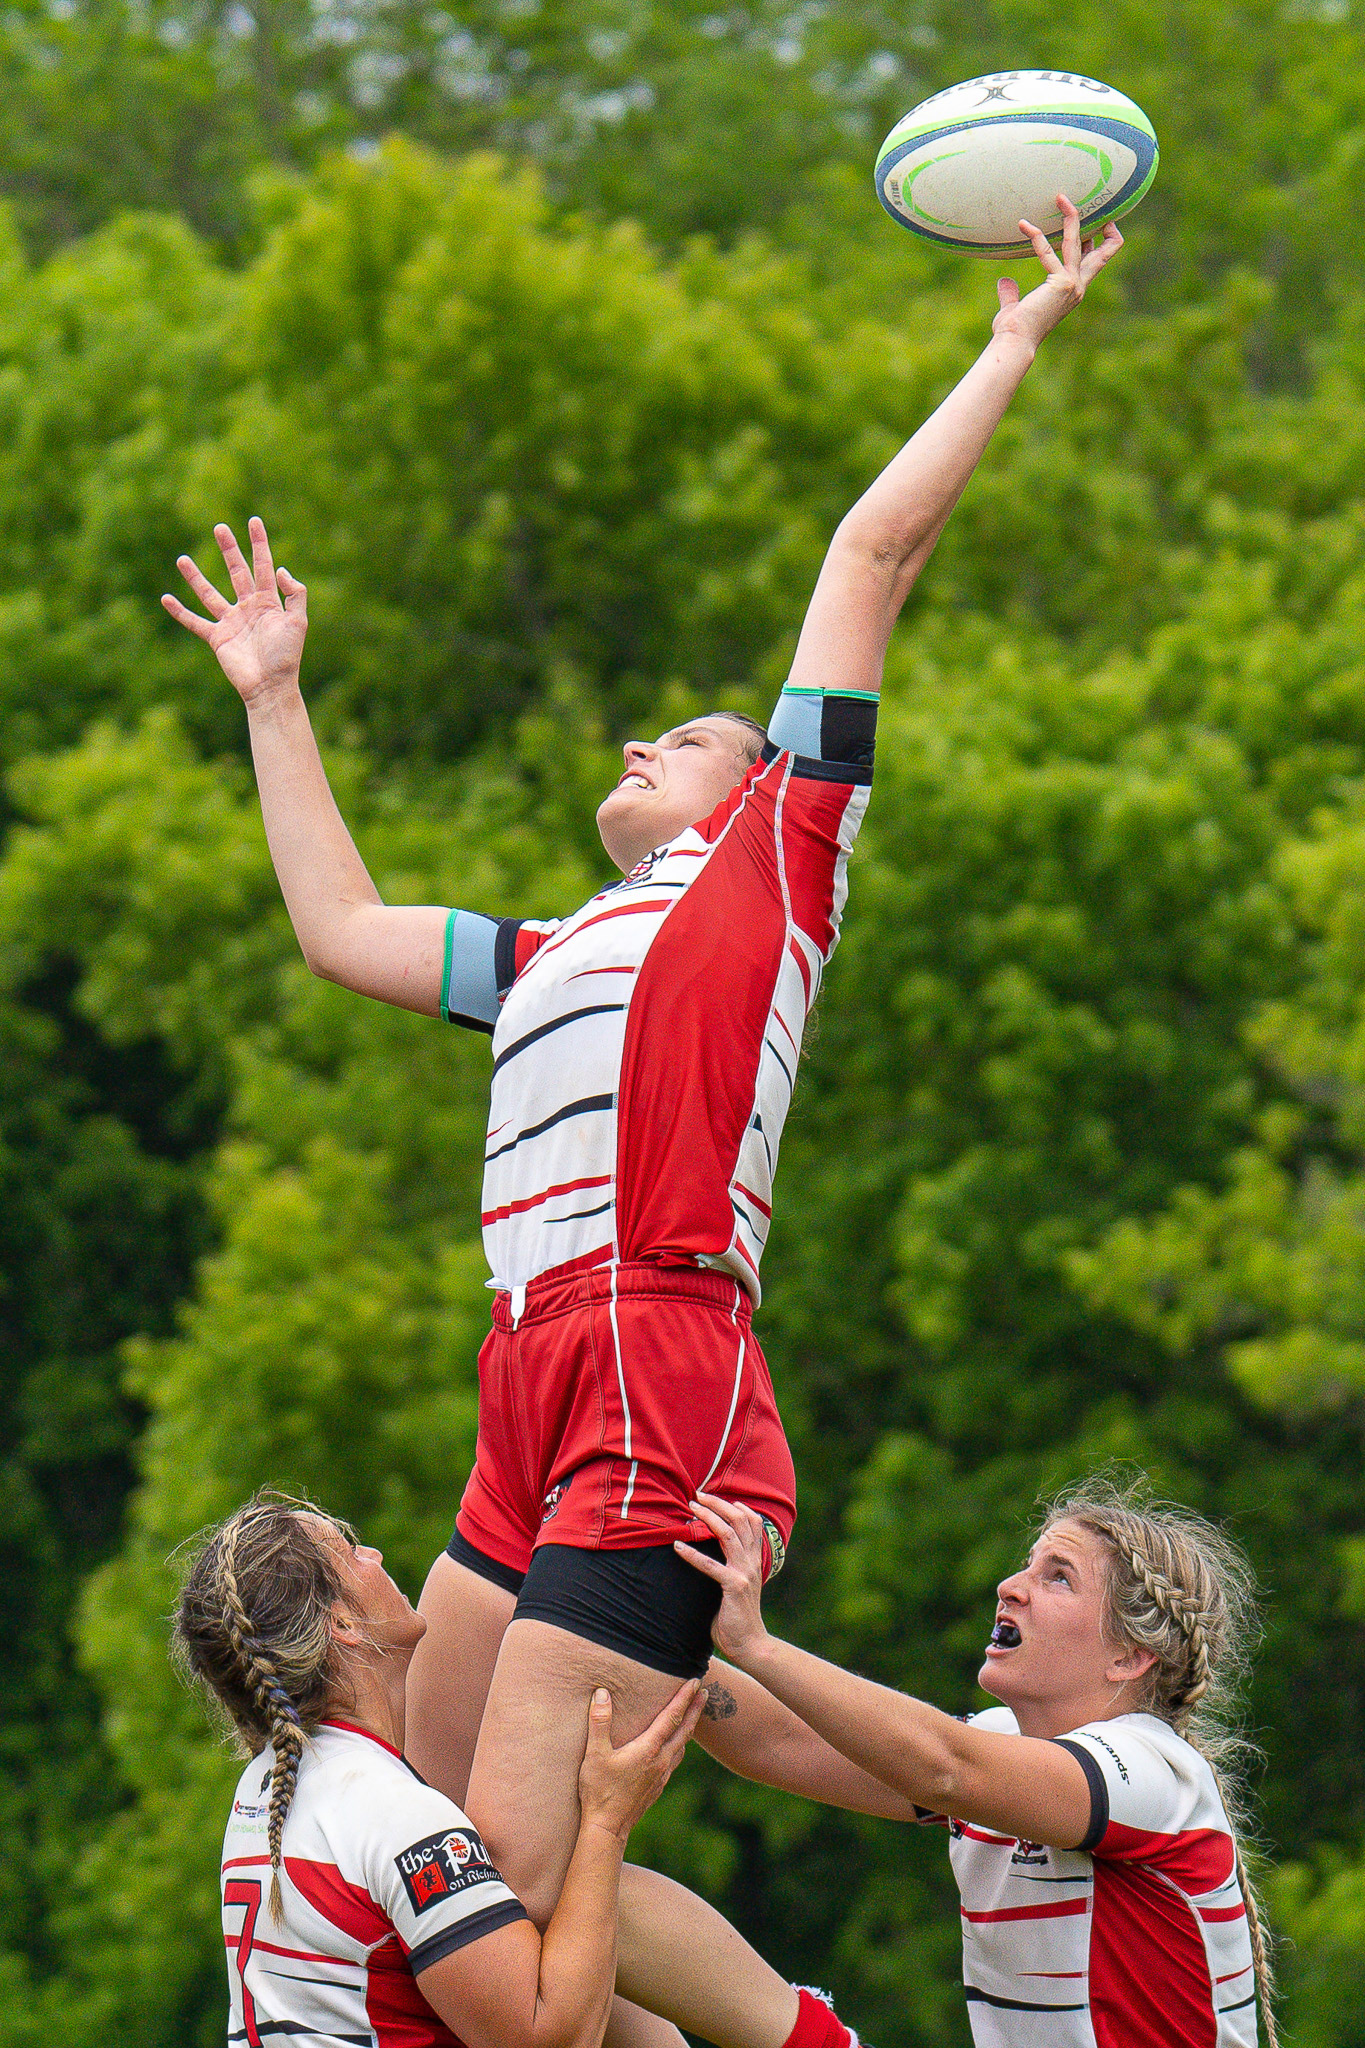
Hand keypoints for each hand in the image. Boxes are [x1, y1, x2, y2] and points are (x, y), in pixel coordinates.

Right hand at [162, 517, 307, 706]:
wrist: (271, 686)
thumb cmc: (287, 656)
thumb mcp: (298, 622)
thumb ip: (294, 594)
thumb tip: (281, 570)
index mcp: (269, 602)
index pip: (263, 566)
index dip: (259, 544)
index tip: (253, 521)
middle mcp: (248, 608)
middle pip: (237, 572)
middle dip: (229, 550)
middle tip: (220, 528)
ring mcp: (231, 622)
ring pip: (210, 594)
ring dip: (196, 577)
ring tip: (181, 559)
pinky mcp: (218, 638)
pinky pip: (195, 622)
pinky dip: (180, 612)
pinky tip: (165, 599)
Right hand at [576, 1680, 704, 1842]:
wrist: (607, 1829)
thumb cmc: (599, 1790)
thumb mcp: (594, 1754)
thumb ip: (599, 1721)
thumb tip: (602, 1693)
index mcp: (649, 1749)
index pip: (672, 1717)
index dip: (685, 1697)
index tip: (696, 1681)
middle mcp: (661, 1761)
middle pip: (685, 1730)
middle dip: (696, 1709)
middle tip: (706, 1692)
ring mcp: (662, 1776)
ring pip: (682, 1747)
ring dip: (689, 1729)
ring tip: (692, 1717)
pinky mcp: (658, 1787)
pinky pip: (674, 1761)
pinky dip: (679, 1747)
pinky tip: (674, 1748)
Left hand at [674, 1492, 769, 1665]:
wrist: (751, 1645)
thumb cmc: (738, 1617)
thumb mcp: (737, 1585)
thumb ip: (728, 1569)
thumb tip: (707, 1556)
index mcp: (754, 1560)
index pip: (752, 1522)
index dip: (737, 1506)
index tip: (716, 1497)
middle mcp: (752, 1562)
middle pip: (740, 1521)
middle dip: (718, 1504)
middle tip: (697, 1495)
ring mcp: (744, 1572)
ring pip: (728, 1534)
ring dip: (708, 1517)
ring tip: (690, 1508)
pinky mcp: (734, 1586)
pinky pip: (710, 1565)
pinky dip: (692, 1554)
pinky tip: (677, 1546)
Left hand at [992, 193, 1122, 352]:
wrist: (1014, 343)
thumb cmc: (1014, 331)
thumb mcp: (1014, 307)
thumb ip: (1011, 293)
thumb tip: (1004, 281)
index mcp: (1072, 291)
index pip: (1097, 260)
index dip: (1100, 240)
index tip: (1088, 221)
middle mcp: (1078, 286)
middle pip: (1104, 250)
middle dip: (1102, 225)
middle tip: (1086, 202)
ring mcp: (1072, 284)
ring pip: (1078, 242)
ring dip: (1071, 217)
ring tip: (1060, 197)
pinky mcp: (1061, 283)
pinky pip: (1049, 252)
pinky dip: (1036, 236)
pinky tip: (1023, 225)